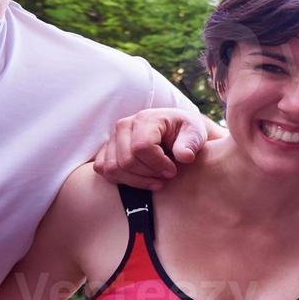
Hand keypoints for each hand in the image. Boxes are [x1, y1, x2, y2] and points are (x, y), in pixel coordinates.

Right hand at [92, 108, 207, 189]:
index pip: (141, 147)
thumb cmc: (187, 132)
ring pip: (113, 168)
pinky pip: (103, 170)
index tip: (173, 171)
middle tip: (166, 177)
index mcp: (145, 118)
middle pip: (126, 161)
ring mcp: (112, 138)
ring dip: (136, 181)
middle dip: (148, 175)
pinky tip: (140, 179)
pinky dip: (121, 180)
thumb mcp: (195, 134)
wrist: (177, 132)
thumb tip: (185, 156)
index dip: (158, 164)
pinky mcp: (106, 150)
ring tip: (156, 181)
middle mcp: (124, 125)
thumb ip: (191, 143)